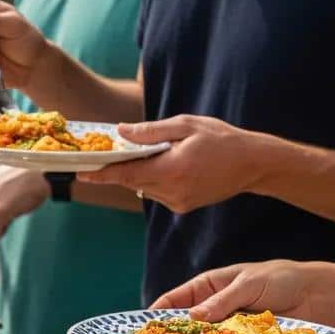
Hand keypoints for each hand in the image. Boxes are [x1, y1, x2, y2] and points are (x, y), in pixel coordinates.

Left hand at [79, 115, 258, 212]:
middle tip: (111, 154)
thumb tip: (121, 132)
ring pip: (144, 188)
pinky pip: (157, 193)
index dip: (102, 174)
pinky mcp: (181, 207)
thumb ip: (151, 132)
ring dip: (142, 173)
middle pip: (133, 181)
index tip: (81, 174)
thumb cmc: (221, 138)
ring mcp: (176, 202)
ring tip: (160, 155)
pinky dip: (156, 180)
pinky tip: (173, 167)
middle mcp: (171, 191)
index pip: (127, 174)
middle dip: (122, 168)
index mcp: (172, 169)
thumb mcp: (187, 125)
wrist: (253, 164)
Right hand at [152, 260, 334, 324]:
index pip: (173, 301)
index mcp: (208, 288)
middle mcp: (212, 310)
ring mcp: (224, 329)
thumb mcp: (249, 283)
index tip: (144, 331)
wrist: (317, 295)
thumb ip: (221, 300)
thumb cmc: (282, 279)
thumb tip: (193, 317)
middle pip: (182, 327)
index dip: (156, 315)